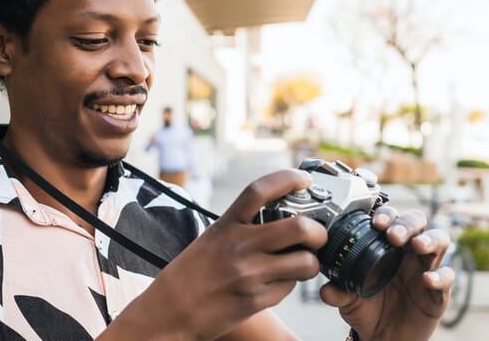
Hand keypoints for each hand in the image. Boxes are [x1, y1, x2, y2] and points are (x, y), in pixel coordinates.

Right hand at [109, 169, 326, 340]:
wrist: (170, 310)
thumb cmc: (192, 272)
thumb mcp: (214, 237)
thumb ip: (244, 226)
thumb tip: (283, 216)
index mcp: (227, 224)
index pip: (261, 190)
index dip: (288, 178)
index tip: (304, 179)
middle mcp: (239, 245)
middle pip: (298, 227)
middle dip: (318, 230)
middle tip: (317, 233)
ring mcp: (249, 274)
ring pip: (305, 262)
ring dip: (311, 262)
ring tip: (302, 262)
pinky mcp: (255, 300)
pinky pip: (289, 288)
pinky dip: (291, 283)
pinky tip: (276, 282)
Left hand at [320, 207, 453, 340]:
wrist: (381, 337)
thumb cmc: (367, 309)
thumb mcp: (348, 299)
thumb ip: (337, 291)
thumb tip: (325, 290)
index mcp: (386, 246)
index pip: (391, 219)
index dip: (386, 215)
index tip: (376, 222)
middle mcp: (408, 252)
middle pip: (417, 222)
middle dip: (407, 223)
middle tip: (393, 234)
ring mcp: (426, 268)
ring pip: (440, 241)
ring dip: (430, 239)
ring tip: (418, 245)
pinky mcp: (439, 291)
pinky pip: (448, 277)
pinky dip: (441, 276)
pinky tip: (428, 279)